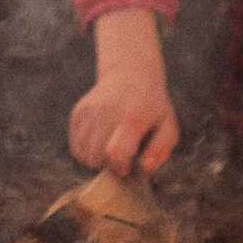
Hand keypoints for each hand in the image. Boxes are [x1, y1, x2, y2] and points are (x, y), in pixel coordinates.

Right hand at [70, 9, 178, 176]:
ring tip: (110, 151)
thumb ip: (161, 149)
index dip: (119, 168)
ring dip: (96, 161)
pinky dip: (86, 152)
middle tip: (121, 159)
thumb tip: (145, 168)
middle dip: (108, 166)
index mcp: (131, 118)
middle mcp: (106, 112)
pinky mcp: (78, 112)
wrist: (130, 73)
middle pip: (96, 157)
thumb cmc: (152, 106)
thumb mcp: (167, 125)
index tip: (127, 169)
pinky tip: (101, 143)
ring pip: (82, 155)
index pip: (115, 152)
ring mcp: (89, 111)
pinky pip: (75, 146)